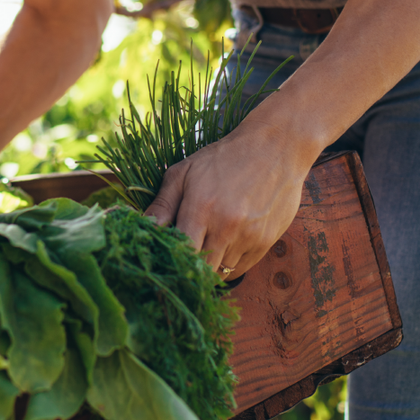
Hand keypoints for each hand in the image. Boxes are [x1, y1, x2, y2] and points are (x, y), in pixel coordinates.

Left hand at [144, 119, 314, 276]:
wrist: (275, 147)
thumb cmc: (224, 158)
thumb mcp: (185, 172)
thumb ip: (163, 203)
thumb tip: (144, 228)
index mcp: (201, 208)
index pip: (182, 254)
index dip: (173, 260)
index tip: (168, 258)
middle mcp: (226, 227)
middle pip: (202, 270)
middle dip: (190, 267)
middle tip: (184, 257)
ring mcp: (249, 236)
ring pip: (221, 272)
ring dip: (210, 265)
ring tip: (207, 244)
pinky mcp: (266, 242)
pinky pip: (241, 269)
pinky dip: (229, 265)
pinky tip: (225, 246)